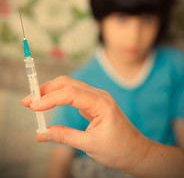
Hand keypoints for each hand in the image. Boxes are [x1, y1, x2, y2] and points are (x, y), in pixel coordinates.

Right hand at [22, 76, 150, 173]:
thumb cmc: (119, 149)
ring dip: (51, 91)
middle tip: (29, 101)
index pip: (71, 93)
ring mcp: (97, 97)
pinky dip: (59, 96)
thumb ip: (64, 136)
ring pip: (70, 86)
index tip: (32, 107)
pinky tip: (50, 103)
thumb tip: (41, 134)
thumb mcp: (90, 145)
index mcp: (101, 103)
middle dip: (47, 89)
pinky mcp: (94, 102)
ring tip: (35, 102)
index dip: (49, 98)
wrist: (136, 151)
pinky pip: (74, 94)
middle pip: (68, 83)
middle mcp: (99, 95)